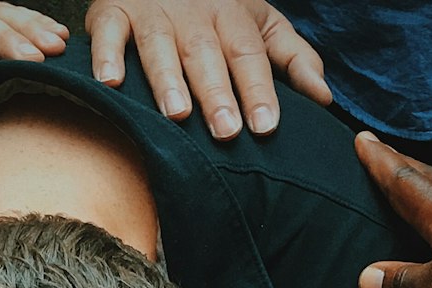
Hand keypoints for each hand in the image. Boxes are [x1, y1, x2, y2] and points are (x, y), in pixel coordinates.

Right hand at [85, 0, 329, 139]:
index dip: (259, 90)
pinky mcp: (112, 11)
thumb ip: (292, 58)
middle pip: (208, 55)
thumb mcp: (261, 23)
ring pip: (160, 45)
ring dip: (167, 78)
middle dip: (217, 92)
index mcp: (233, 17)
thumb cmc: (215, 9)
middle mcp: (194, 14)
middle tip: (226, 131)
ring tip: (177, 113)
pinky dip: (107, 55)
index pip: (250, 56)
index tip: (267, 126)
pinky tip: (111, 82)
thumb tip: (324, 97)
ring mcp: (152, 11)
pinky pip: (108, 31)